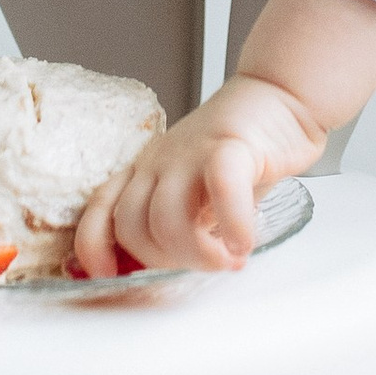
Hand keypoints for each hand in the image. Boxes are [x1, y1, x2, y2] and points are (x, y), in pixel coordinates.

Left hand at [70, 0, 375, 272]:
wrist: (281, 98)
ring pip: (165, 217)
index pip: (99, 210)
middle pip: (131, 225)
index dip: (94, 248)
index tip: (111, 276)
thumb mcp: (202, 193)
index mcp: (145, 171)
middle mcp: (158, 161)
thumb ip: (186, 226)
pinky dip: (232, 225)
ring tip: (225, 259)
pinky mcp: (229, 144)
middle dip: (164, 260)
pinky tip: (244, 242)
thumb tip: (181, 270)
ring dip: (195, 253)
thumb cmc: (244, 152)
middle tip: (202, 264)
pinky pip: (220, 189)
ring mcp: (190, 151)